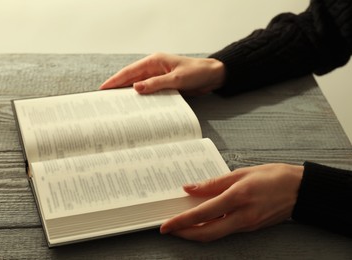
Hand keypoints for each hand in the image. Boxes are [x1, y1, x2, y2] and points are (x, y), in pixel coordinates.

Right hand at [99, 53, 224, 94]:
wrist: (212, 76)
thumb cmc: (197, 73)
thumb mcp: (176, 79)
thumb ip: (156, 84)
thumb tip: (136, 88)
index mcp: (154, 61)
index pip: (130, 71)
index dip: (115, 80)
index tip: (103, 88)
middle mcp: (154, 68)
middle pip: (131, 78)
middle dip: (118, 87)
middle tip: (105, 99)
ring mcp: (158, 77)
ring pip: (139, 85)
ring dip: (129, 93)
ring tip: (117, 104)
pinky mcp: (164, 84)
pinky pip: (149, 91)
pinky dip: (142, 97)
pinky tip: (136, 106)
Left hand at [160, 163, 303, 241]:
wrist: (300, 190)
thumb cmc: (273, 176)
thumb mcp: (241, 173)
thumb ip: (213, 183)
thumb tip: (190, 188)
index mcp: (238, 197)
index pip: (203, 213)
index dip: (182, 221)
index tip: (166, 225)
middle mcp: (242, 216)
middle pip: (207, 233)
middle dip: (185, 234)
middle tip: (169, 229)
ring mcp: (248, 225)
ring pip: (216, 235)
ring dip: (196, 232)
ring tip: (182, 224)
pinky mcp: (251, 227)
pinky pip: (226, 231)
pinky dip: (211, 228)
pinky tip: (203, 220)